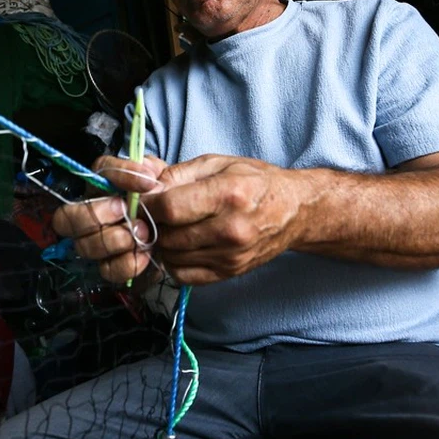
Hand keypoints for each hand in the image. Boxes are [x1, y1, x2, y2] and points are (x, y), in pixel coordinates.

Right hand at [52, 155, 168, 284]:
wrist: (178, 234)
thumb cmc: (164, 203)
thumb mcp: (163, 179)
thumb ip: (153, 170)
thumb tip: (146, 175)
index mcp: (103, 186)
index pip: (97, 171)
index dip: (119, 174)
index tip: (148, 180)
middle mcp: (91, 214)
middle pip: (66, 217)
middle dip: (95, 214)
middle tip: (125, 211)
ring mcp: (96, 243)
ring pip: (85, 246)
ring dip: (114, 239)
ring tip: (143, 233)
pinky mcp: (111, 267)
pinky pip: (108, 270)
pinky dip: (127, 263)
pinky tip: (145, 253)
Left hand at [141, 154, 307, 285]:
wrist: (295, 210)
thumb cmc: (256, 182)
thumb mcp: (218, 163)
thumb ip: (178, 174)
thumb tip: (146, 188)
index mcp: (227, 195)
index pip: (169, 208)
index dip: (147, 205)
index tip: (144, 200)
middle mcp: (230, 229)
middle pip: (167, 235)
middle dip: (151, 224)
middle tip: (153, 213)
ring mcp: (230, 255)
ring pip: (171, 257)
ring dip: (162, 243)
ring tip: (169, 227)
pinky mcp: (230, 272)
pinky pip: (184, 275)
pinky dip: (174, 262)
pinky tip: (180, 245)